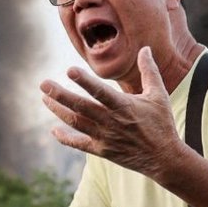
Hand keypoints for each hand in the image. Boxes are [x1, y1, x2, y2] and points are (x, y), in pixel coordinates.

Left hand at [40, 47, 181, 181]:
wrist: (164, 158)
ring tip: (44, 98)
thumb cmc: (161, 123)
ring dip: (58, 110)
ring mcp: (105, 137)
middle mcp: (111, 122)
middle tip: (43, 84)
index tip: (69, 70)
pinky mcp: (102, 151)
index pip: (101, 92)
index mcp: (124, 106)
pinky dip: (65, 138)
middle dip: (60, 95)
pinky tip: (54, 130)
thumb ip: (149, 70)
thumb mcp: (158, 95)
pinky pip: (79, 144)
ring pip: (76, 123)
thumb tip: (145, 48)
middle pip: (81, 107)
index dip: (85, 81)